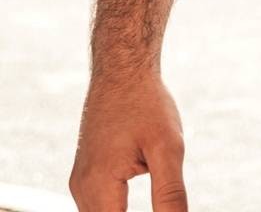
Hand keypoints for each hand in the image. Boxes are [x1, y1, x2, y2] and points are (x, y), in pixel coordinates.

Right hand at [70, 71, 187, 210]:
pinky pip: (99, 204)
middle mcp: (81, 189)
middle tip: (164, 202)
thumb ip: (171, 193)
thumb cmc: (147, 104)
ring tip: (154, 183)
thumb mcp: (168, 147)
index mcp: (97, 187)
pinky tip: (140, 190)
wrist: (123, 70)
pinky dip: (119, 207)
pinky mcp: (86, 174)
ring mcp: (80, 182)